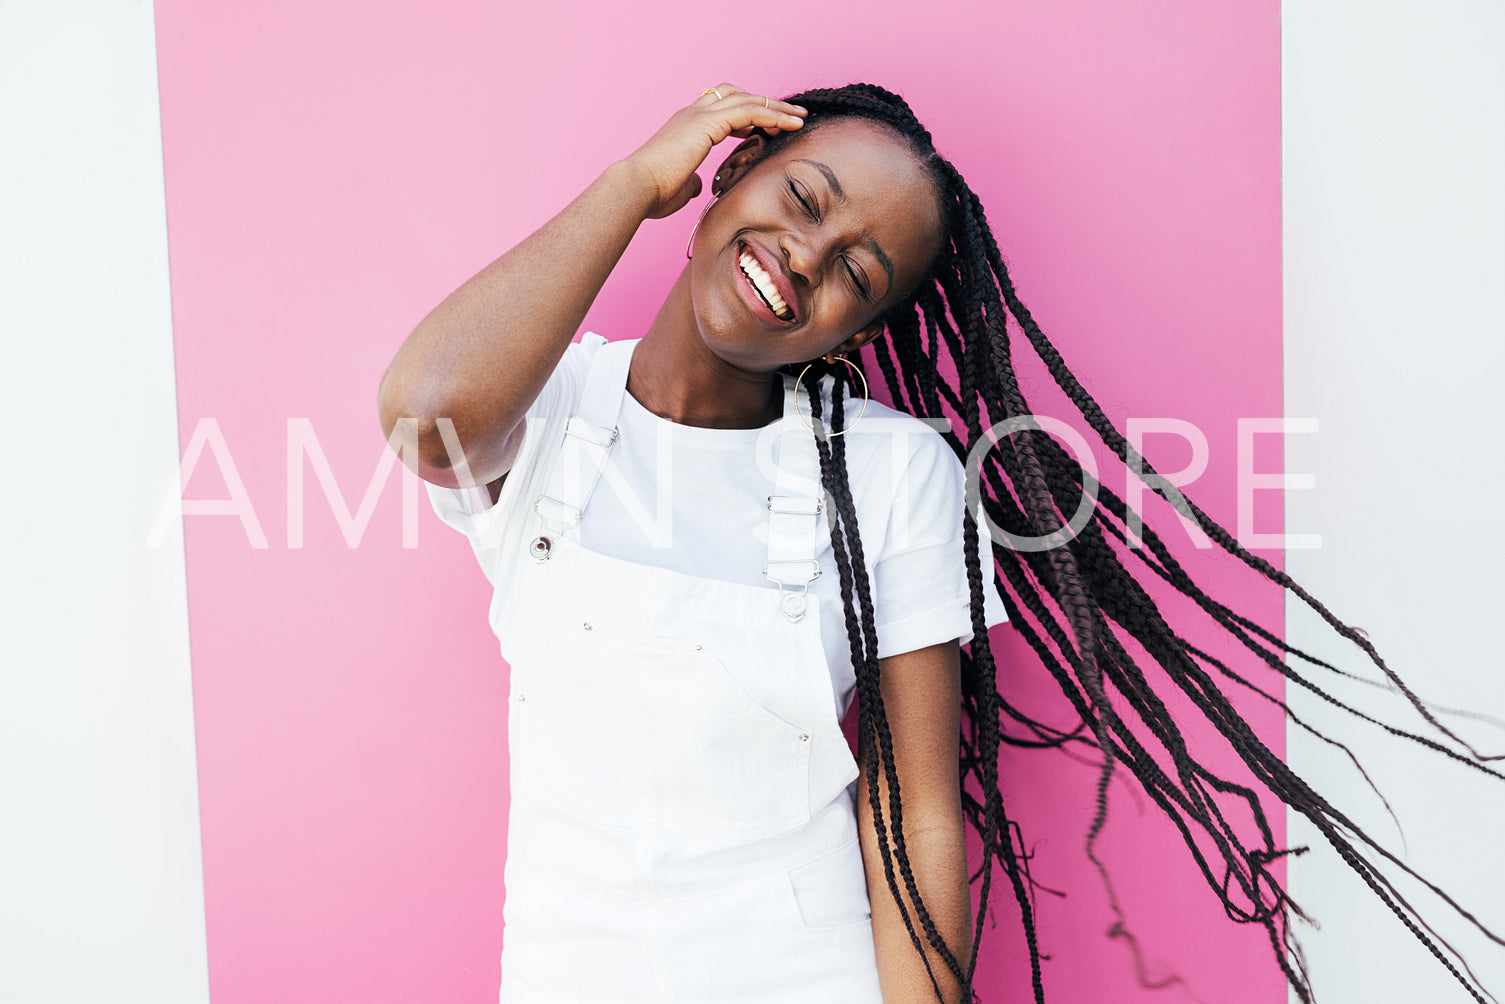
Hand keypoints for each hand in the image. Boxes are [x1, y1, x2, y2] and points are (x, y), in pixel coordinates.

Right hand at [618, 83, 806, 219]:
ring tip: (801, 117)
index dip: (747, 113)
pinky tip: (791, 124)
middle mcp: (692, 113)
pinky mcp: (707, 122)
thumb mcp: (679, 187)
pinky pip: (750, 111)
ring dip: (777, 108)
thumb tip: (697, 185)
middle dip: (766, 104)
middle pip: (738, 95)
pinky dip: (773, 115)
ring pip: (748, 100)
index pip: (721, 107)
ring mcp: (699, 114)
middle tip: (792, 115)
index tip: (768, 126)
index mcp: (685, 125)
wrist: (636, 188)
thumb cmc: (652, 193)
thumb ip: (691, 181)